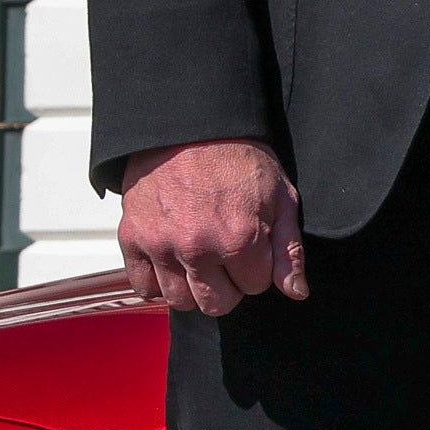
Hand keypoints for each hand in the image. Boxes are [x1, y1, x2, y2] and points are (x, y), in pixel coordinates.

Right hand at [119, 139, 304, 315]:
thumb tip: (296, 292)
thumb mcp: (280, 196)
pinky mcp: (133, 238)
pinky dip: (158, 282)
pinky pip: (143, 287)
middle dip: (228, 286)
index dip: (257, 267)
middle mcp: (198, 248)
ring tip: (199, 260)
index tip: (251, 244)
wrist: (189, 125)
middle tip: (226, 257)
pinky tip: (172, 263)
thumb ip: (288, 250)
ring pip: (180, 301)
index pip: (256, 287)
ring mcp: (161, 245)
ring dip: (193, 287)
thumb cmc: (239, 158)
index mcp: (240, 239)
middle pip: (217, 304)